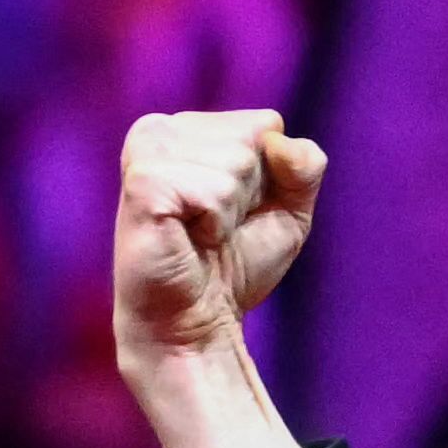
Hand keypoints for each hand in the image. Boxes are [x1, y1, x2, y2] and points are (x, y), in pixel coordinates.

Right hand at [112, 108, 325, 375]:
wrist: (196, 322)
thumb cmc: (235, 266)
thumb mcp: (290, 211)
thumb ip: (304, 166)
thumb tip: (279, 140)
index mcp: (190, 128)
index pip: (266, 125)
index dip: (270, 180)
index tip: (236, 213)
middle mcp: (162, 130)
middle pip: (253, 141)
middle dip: (251, 195)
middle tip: (216, 229)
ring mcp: (147, 151)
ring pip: (236, 163)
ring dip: (230, 212)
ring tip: (200, 234)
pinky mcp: (142, 181)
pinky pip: (214, 191)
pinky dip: (215, 224)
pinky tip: (189, 237)